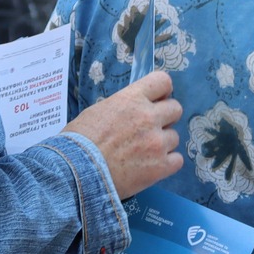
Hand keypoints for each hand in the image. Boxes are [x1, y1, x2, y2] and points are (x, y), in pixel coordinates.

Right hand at [64, 69, 182, 197]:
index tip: (156, 101)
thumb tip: (131, 112)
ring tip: (143, 153)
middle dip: (165, 117)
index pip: (163, 81)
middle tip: (150, 129)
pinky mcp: (161, 167)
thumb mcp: (97, 112)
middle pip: (175, 109)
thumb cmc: (78, 142)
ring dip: (163, 143)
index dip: (162, 92)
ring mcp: (157, 142)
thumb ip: (121, 108)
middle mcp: (149, 117)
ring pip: (174, 137)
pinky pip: (177, 160)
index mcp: (132, 99)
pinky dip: (167, 163)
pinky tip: (152, 167)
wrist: (76, 172)